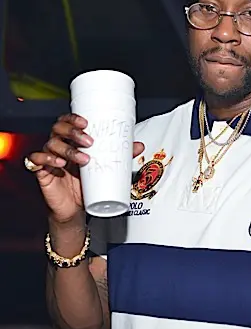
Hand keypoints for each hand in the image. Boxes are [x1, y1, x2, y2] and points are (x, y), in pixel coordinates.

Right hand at [26, 113, 143, 223]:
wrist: (74, 210)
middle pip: (58, 129)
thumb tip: (138, 146)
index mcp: (72, 142)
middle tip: (89, 141)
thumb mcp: (104, 171)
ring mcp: (49, 158)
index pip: (67, 122)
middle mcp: (59, 147)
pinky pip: (36, 160)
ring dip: (68, 149)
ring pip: (51, 144)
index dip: (73, 118)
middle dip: (73, 132)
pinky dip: (45, 158)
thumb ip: (120, 157)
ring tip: (83, 159)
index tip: (86, 122)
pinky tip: (58, 164)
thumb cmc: (86, 187)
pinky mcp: (41, 172)